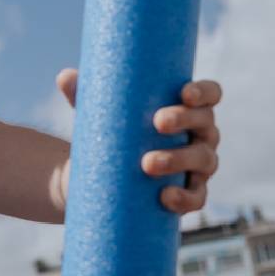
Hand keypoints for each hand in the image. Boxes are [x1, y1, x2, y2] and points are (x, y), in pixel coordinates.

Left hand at [55, 68, 222, 213]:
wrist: (101, 180)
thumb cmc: (111, 135)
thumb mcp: (100, 115)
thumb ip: (85, 95)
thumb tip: (65, 77)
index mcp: (189, 109)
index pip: (210, 95)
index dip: (204, 92)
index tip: (183, 92)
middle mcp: (201, 136)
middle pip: (206, 124)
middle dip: (185, 120)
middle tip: (157, 122)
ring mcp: (199, 167)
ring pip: (203, 160)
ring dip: (178, 160)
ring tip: (146, 163)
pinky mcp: (189, 194)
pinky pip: (196, 198)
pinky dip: (184, 198)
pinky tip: (165, 196)